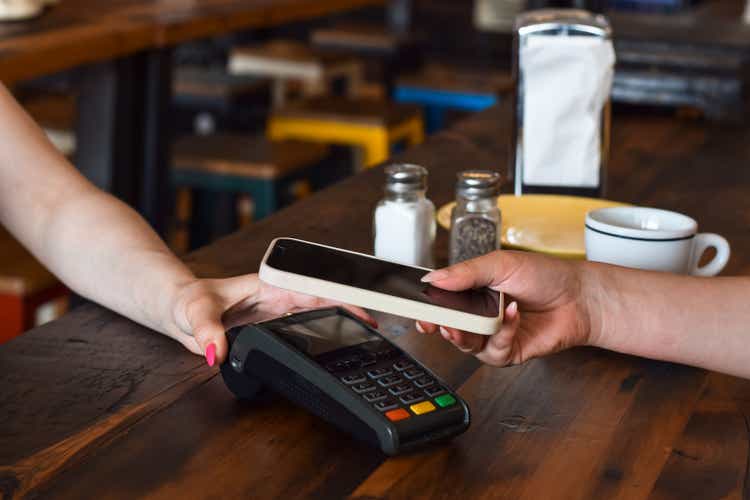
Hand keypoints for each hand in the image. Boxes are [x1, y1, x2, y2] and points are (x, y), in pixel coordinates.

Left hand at [168, 274, 374, 365]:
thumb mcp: (195, 313)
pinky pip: (305, 326)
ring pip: (318, 312)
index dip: (335, 296)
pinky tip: (337, 341)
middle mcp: (278, 296)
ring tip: (365, 331)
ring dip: (340, 318)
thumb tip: (217, 352)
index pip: (309, 288)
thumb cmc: (188, 301)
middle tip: (373, 323)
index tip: (356, 306)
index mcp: (268, 284)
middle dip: (349, 307)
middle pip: (321, 299)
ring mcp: (278, 311)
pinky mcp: (274, 325)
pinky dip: (323, 332)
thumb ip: (206, 332)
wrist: (180, 309)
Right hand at [417, 250, 593, 365]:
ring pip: (466, 344)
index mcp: (471, 292)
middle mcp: (478, 315)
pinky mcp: (508, 352)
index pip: (441, 302)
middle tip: (436, 322)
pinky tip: (513, 316)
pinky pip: (493, 351)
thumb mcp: (500, 264)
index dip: (427, 308)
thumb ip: (465, 272)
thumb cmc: (544, 275)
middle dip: (440, 326)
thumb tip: (434, 278)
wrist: (578, 297)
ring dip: (468, 335)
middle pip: (448, 327)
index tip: (418, 309)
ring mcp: (492, 335)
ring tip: (473, 322)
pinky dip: (502, 334)